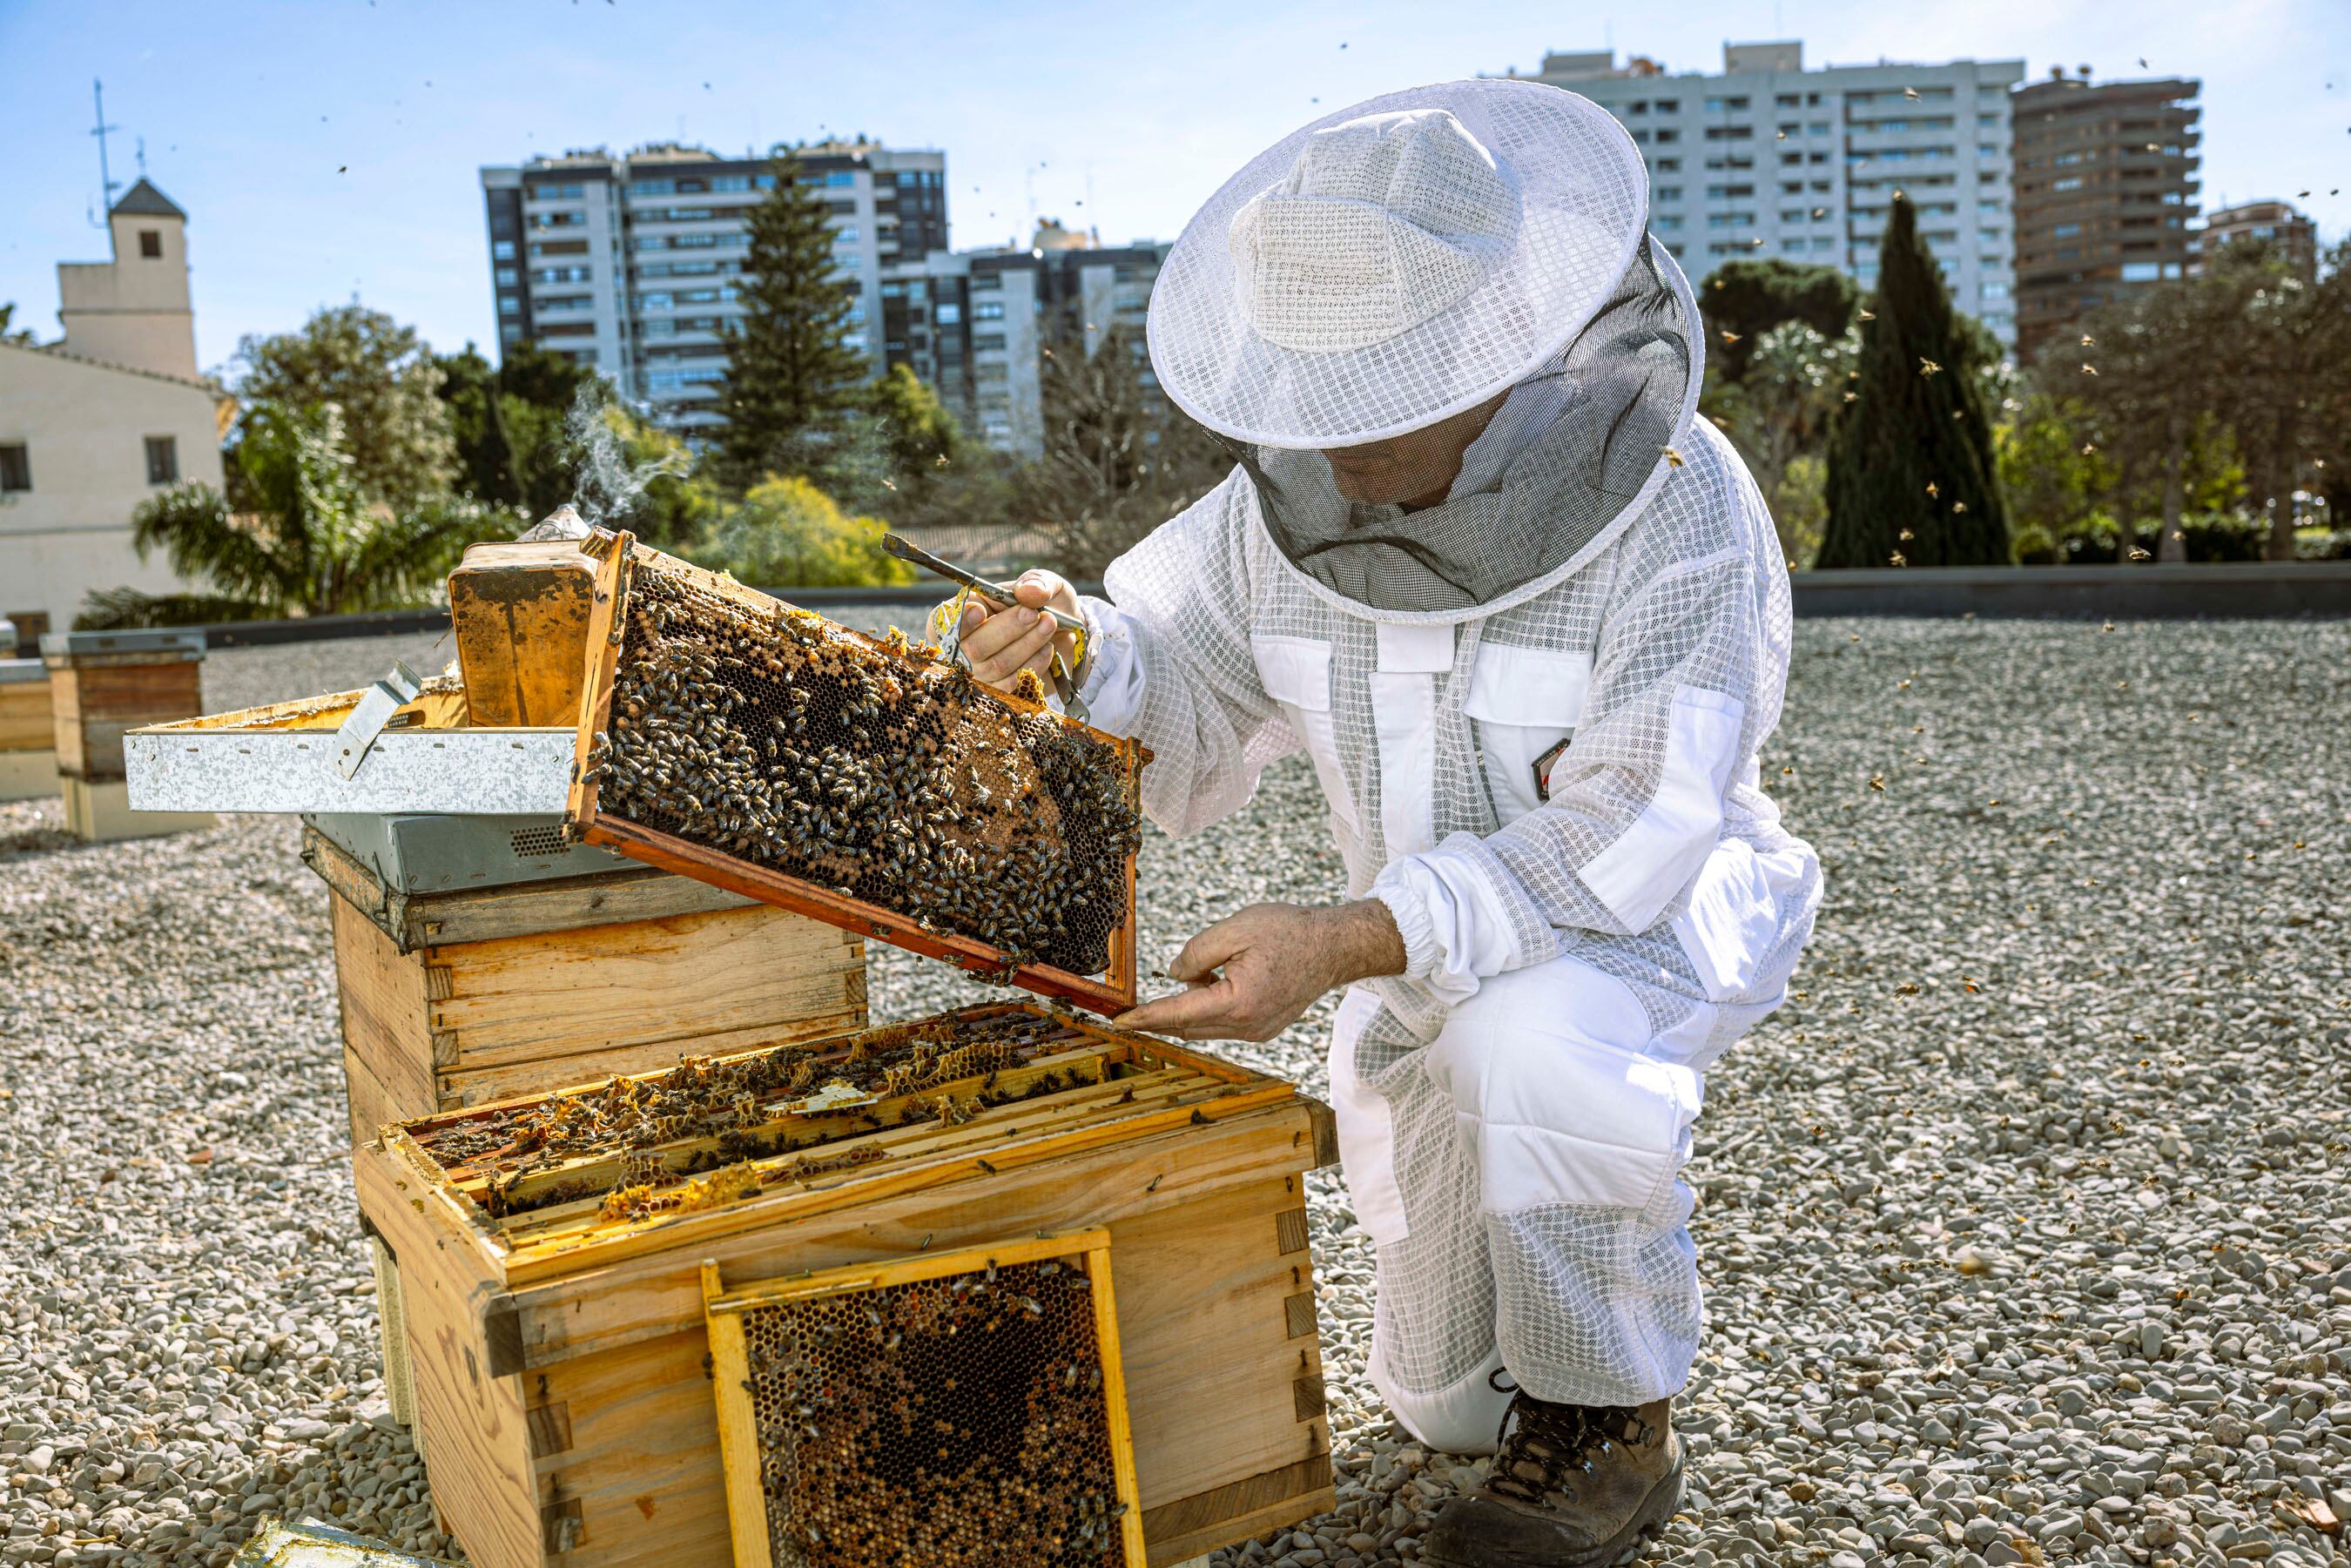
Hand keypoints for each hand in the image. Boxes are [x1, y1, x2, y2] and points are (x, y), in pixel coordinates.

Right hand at [955, 570, 1080, 694]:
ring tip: (1049, 625)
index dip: (957, 620)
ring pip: (995, 666)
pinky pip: (1011, 684)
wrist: (1069, 634)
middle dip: (1005, 629)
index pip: (941, 622)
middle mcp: (966, 645)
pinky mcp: (1002, 689)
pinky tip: (1047, 649)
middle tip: (1033, 614)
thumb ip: (1037, 582)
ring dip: (1026, 644)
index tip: (979, 610)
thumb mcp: (1045, 583)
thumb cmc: (1046, 604)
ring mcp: (982, 672)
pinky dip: (1033, 664)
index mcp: (965, 612)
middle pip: (971, 647)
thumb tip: (1028, 591)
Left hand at [1112, 900, 1407, 1041]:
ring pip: (1203, 1028)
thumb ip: (1197, 952)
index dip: (1144, 1017)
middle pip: (1187, 1027)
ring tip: (1192, 978)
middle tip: (1127, 1010)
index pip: (1178, 1013)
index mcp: (1238, 1002)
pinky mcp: (1263, 1029)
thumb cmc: (1289, 931)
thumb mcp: (1236, 928)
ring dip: (1185, 1011)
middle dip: (1157, 1018)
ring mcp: (1257, 1032)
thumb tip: (1174, 975)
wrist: (1334, 947)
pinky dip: (1206, 1010)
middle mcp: (1247, 1026)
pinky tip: (1212, 984)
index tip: (1117, 1022)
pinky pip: (1222, 1025)